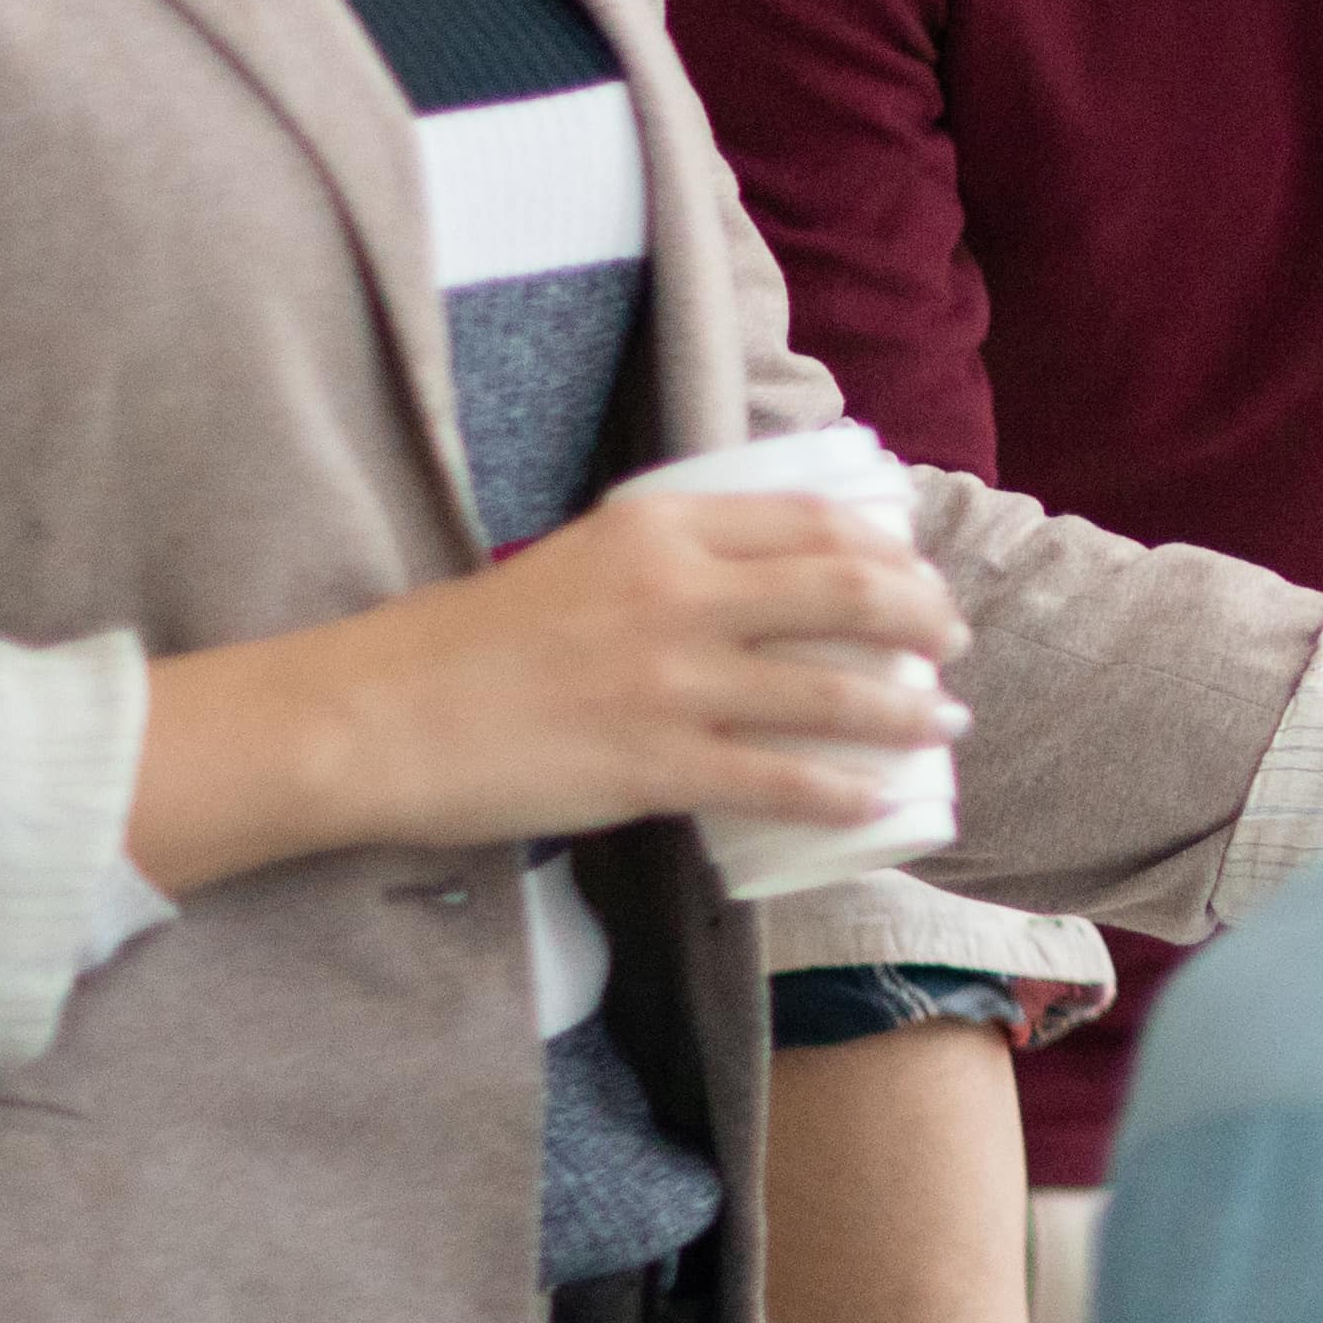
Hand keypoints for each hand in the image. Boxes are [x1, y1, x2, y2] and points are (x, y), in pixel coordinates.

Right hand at [132, 492, 968, 890]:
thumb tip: (756, 586)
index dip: (887, 547)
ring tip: (944, 723)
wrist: (371, 716)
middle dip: (922, 618)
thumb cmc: (466, 643)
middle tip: (952, 642)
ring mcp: (672, 682)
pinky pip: (783, 779)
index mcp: (660, 529)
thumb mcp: (579, 561)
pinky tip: (879, 801)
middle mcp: (680, 593)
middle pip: (849, 592)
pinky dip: (846, 791)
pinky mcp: (653, 766)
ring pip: (835, 689)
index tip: (916, 570)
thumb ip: (666, 563)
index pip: (814, 520)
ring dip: (908, 709)